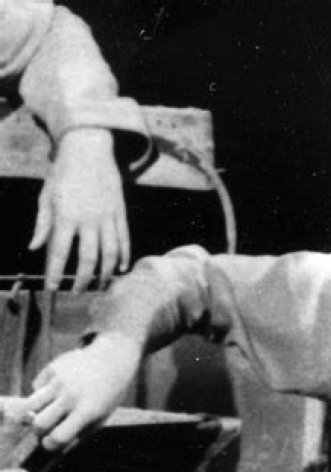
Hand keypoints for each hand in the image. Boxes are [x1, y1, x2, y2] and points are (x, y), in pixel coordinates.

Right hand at [25, 333, 142, 450]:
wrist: (112, 359)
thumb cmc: (106, 397)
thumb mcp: (100, 419)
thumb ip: (78, 435)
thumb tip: (54, 451)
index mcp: (86, 412)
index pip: (57, 437)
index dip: (50, 445)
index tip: (51, 443)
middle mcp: (70, 396)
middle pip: (38, 423)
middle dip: (39, 431)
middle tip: (47, 428)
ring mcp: (59, 380)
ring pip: (30, 404)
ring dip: (36, 412)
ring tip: (48, 410)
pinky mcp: (52, 368)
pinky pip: (37, 387)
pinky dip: (43, 392)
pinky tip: (58, 388)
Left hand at [29, 128, 130, 292]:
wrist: (89, 147)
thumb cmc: (63, 173)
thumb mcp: (47, 195)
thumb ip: (42, 224)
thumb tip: (34, 248)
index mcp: (66, 215)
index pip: (60, 252)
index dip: (56, 274)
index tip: (52, 289)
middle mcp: (88, 218)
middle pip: (88, 259)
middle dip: (82, 281)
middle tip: (77, 293)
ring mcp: (107, 216)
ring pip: (109, 254)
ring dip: (104, 274)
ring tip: (99, 286)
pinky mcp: (120, 212)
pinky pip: (124, 240)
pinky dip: (124, 257)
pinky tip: (120, 270)